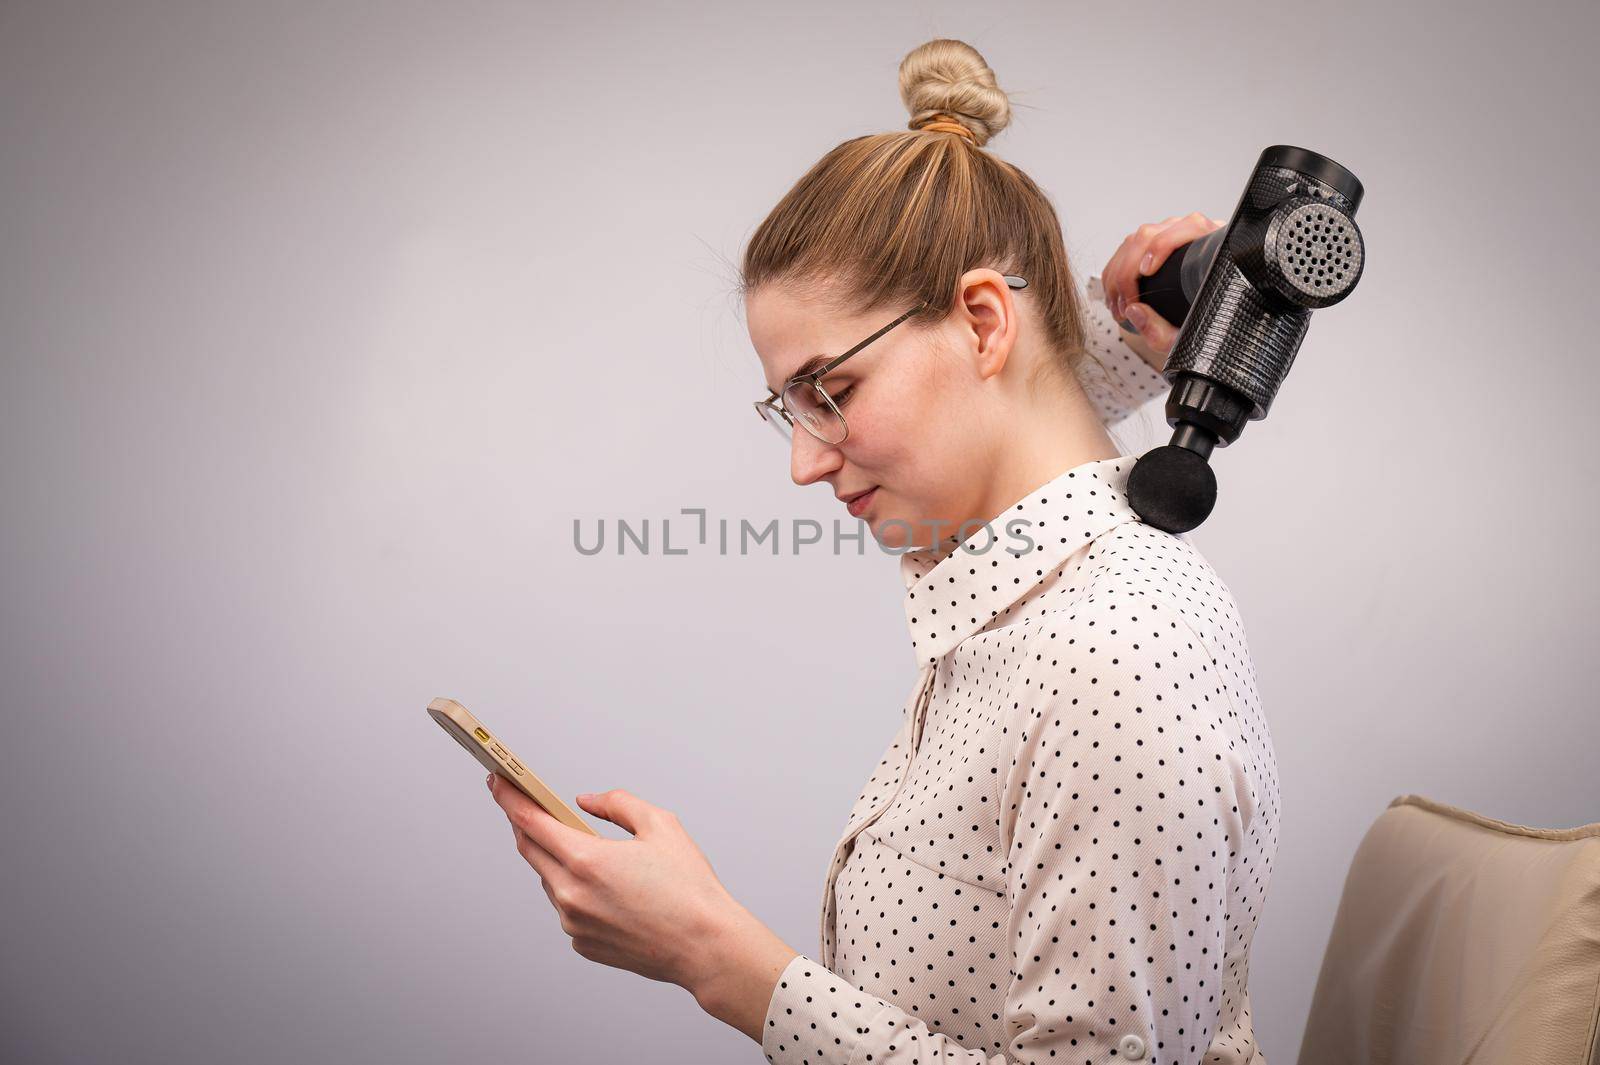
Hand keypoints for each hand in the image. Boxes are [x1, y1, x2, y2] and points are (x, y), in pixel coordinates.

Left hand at [485, 773, 755, 997]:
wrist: (705, 947)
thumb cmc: (689, 888)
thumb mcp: (660, 824)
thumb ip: (617, 804)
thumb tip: (585, 802)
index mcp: (586, 860)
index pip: (530, 821)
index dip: (509, 797)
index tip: (498, 780)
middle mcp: (571, 895)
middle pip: (529, 850)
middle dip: (523, 822)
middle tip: (524, 802)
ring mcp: (574, 924)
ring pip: (549, 880)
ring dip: (553, 858)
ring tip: (574, 842)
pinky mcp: (582, 944)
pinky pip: (567, 908)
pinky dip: (573, 889)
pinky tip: (600, 884)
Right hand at [1102, 211, 1224, 355]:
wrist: (1201, 324)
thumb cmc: (1201, 326)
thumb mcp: (1184, 338)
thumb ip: (1162, 332)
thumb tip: (1134, 310)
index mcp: (1212, 248)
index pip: (1189, 227)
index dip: (1162, 247)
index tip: (1145, 272)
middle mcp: (1190, 235)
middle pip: (1150, 234)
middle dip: (1128, 271)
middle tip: (1125, 304)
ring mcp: (1169, 235)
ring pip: (1134, 241)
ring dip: (1117, 274)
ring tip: (1118, 306)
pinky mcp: (1151, 244)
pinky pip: (1124, 249)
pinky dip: (1113, 273)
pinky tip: (1115, 296)